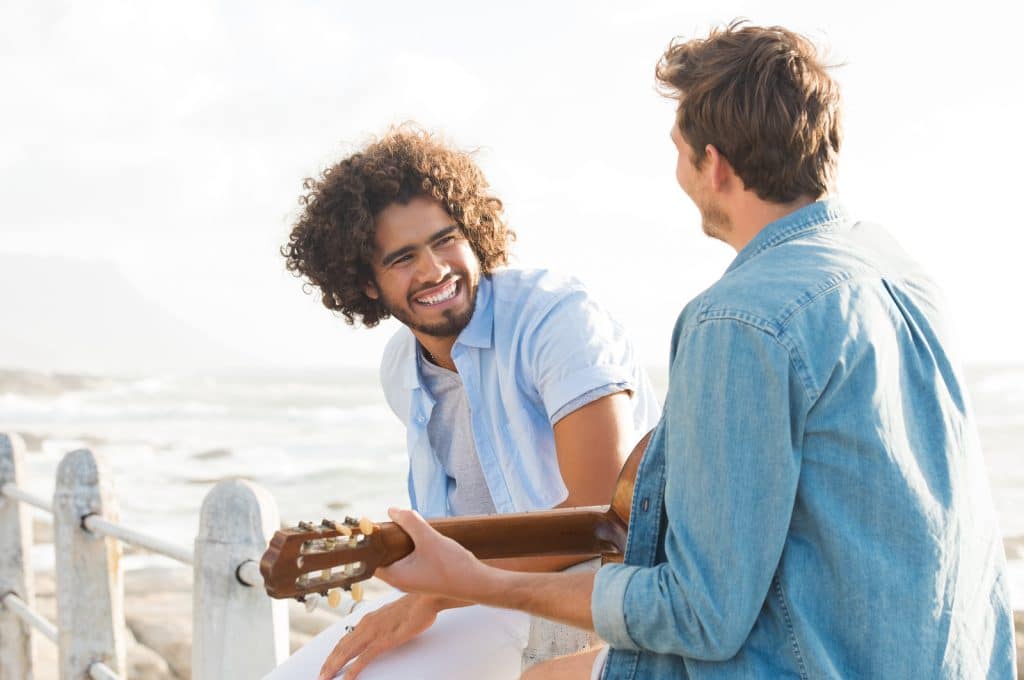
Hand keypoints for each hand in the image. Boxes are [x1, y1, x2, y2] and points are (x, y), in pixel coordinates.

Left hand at [317, 593, 442, 679]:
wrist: (425, 599)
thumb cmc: (414, 607)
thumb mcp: (393, 616)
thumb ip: (382, 624)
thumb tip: (379, 632)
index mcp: (368, 619)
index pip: (345, 639)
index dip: (333, 653)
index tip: (327, 663)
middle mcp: (367, 624)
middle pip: (341, 647)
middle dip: (329, 662)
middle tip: (321, 675)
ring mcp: (374, 632)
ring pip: (347, 652)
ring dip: (334, 666)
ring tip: (326, 677)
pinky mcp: (384, 640)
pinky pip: (364, 658)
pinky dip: (353, 670)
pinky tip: (346, 679)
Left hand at [374, 507, 488, 599]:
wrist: (477, 583)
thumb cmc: (451, 565)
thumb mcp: (428, 538)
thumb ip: (410, 522)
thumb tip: (392, 510)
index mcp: (395, 576)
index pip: (371, 560)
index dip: (370, 543)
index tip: (376, 527)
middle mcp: (400, 581)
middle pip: (384, 557)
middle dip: (388, 539)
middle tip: (395, 523)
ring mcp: (412, 581)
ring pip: (398, 558)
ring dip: (402, 543)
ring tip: (409, 528)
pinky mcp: (424, 578)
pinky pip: (410, 561)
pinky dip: (411, 549)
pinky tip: (422, 537)